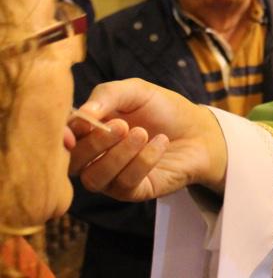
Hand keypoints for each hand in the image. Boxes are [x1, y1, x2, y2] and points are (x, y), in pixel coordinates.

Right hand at [68, 78, 227, 200]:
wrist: (199, 129)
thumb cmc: (164, 109)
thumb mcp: (136, 91)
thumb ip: (108, 94)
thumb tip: (82, 113)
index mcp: (89, 131)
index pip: (64, 138)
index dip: (64, 134)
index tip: (80, 124)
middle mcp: (95, 157)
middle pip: (74, 162)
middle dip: (95, 143)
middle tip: (122, 126)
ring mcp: (112, 177)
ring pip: (95, 178)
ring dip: (118, 155)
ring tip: (142, 133)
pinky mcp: (134, 191)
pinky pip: (124, 184)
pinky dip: (142, 162)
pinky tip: (159, 143)